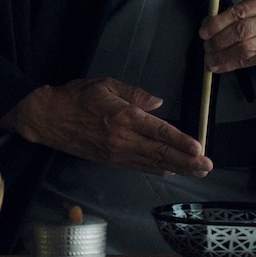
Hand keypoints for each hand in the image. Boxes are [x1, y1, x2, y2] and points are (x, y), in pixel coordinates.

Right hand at [0, 76, 212, 176]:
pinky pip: (140, 167)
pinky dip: (158, 169)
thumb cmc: (76, 96)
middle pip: (161, 153)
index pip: (159, 132)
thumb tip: (158, 103)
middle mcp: (123, 139)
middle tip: (208, 166)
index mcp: (124, 117)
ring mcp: (117, 153)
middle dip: (187, 161)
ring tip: (198, 171)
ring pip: (153, 164)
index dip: (181, 142)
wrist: (48, 119)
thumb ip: (134, 94)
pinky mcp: (111, 161)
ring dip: (178, 168)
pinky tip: (171, 170)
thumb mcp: (105, 85)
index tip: (199, 148)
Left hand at [199, 0, 255, 72]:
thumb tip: (214, 23)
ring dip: (223, 55)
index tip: (204, 29)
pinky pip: (253, 61)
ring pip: (247, 48)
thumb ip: (248, 10)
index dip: (218, 22)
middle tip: (205, 45)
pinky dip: (234, 64)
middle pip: (242, 31)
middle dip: (218, 40)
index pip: (240, 11)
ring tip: (209, 59)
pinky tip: (222, 66)